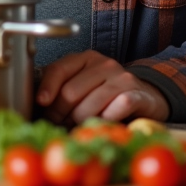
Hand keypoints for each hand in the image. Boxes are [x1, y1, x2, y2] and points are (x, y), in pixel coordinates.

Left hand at [37, 50, 168, 125]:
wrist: (147, 96)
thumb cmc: (107, 93)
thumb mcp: (83, 84)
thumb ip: (62, 88)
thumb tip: (39, 104)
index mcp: (85, 58)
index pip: (59, 69)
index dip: (47, 88)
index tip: (41, 103)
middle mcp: (104, 64)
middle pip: (71, 91)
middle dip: (60, 113)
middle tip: (59, 125)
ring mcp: (122, 78)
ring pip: (90, 104)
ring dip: (80, 121)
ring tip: (79, 127)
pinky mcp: (137, 94)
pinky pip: (115, 109)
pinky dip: (105, 121)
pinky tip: (102, 123)